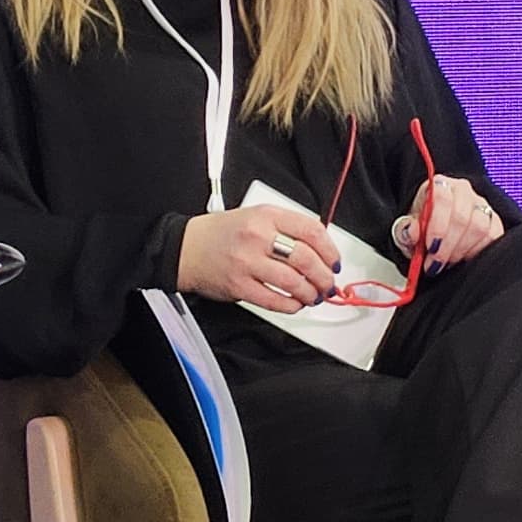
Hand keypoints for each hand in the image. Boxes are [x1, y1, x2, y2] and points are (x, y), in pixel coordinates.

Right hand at [181, 204, 338, 312]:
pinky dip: (291, 306)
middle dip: (325, 276)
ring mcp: (247, 262)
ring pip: (294, 282)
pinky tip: (295, 303)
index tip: (335, 261)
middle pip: (306, 259)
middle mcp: (257, 237)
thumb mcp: (256, 216)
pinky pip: (275, 301)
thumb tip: (321, 250)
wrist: (186, 248)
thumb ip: (286, 228)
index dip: (330, 250)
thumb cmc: (223, 233)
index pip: (311, 230)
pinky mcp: (239, 286)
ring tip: (314, 296)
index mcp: (266, 216)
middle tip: (329, 284)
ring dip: (311, 294)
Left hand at [391, 175, 504, 268]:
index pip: (442, 198)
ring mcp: (481, 204)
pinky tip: (463, 257)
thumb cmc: (421, 227)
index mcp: (439, 185)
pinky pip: (492, 236)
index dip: (437, 225)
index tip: (429, 246)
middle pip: (462, 216)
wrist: (435, 231)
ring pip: (479, 227)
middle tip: (435, 262)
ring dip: (461, 250)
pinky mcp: (494, 221)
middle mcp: (463, 190)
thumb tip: (412, 231)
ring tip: (448, 261)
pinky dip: (477, 252)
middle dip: (447, 245)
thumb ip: (405, 229)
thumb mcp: (406, 229)